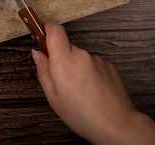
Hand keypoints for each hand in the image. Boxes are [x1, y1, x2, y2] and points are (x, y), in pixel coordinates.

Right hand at [33, 23, 154, 144]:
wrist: (116, 125)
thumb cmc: (83, 115)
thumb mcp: (53, 97)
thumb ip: (43, 71)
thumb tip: (38, 54)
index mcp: (64, 62)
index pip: (55, 30)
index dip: (47, 30)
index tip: (42, 36)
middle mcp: (82, 56)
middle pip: (67, 47)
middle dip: (62, 59)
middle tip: (62, 81)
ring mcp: (97, 60)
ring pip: (80, 57)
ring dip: (77, 68)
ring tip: (80, 91)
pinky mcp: (109, 66)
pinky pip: (93, 65)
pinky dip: (90, 74)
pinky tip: (92, 91)